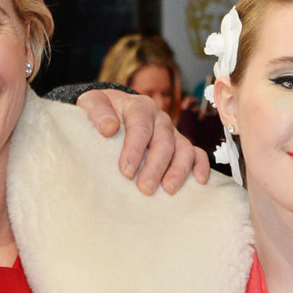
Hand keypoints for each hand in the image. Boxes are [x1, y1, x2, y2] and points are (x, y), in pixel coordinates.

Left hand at [75, 88, 209, 193]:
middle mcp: (160, 119)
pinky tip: (199, 181)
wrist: (113, 111)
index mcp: (139, 107)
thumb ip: (97, 112)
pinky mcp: (180, 145)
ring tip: (169, 190)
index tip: (126, 171)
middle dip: (156, 166)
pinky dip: (200, 166)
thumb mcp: (91, 103)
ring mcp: (172, 133)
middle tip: (146, 188)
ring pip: (183, 149)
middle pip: (163, 141)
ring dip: (178, 170)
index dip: (135, 149)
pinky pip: (196, 153)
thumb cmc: (102, 112)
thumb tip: (109, 128)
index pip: (140, 126)